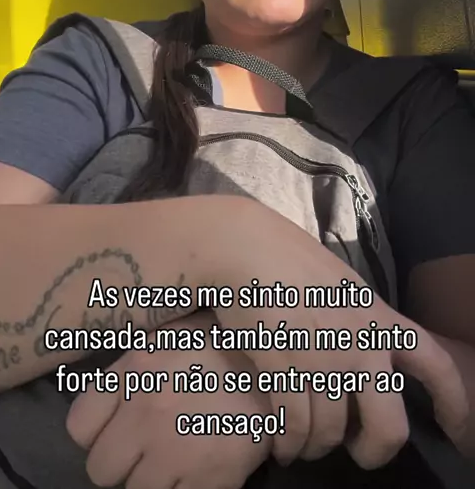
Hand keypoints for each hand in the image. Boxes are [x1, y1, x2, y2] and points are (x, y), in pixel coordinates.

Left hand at [66, 312, 270, 488]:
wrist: (283, 362)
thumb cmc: (222, 342)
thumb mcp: (169, 336)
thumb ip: (132, 367)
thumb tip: (103, 403)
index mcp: (136, 370)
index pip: (79, 427)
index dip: (96, 434)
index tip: (117, 429)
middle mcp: (148, 412)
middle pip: (102, 470)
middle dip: (122, 463)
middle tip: (148, 449)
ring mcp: (178, 450)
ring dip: (154, 479)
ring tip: (179, 456)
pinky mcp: (211, 480)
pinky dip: (187, 488)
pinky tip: (202, 467)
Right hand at [199, 198, 468, 469]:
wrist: (244, 247)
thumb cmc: (288, 258)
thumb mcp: (343, 286)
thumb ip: (362, 323)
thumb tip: (369, 360)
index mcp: (379, 318)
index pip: (435, 363)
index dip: (454, 404)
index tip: (458, 431)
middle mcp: (361, 344)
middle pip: (389, 427)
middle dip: (374, 452)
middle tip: (356, 451)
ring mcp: (323, 359)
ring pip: (331, 433)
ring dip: (315, 447)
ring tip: (303, 444)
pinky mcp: (285, 369)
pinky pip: (295, 428)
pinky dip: (288, 444)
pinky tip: (282, 444)